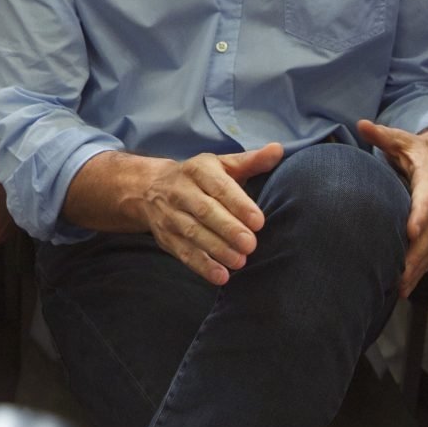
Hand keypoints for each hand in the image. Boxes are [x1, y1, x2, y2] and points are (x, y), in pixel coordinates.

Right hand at [140, 143, 283, 285]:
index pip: (218, 186)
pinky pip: (182, 252)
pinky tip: (220, 276)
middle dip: (227, 228)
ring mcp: (170, 215)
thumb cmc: (199, 178)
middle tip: (251, 244)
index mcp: (197, 170)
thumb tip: (278, 150)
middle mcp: (180, 191)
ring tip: (240, 261)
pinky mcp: (165, 237)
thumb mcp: (222, 165)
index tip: (258, 221)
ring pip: (192, 232)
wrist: (148, 188)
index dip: (238, 203)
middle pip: (204, 210)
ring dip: (216, 249)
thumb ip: (251, 161)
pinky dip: (201, 265)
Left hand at [358, 120, 427, 296]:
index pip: (427, 199)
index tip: (410, 231)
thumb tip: (362, 124)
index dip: (421, 215)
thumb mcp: (400, 139)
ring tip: (398, 286)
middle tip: (398, 273)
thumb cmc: (415, 149)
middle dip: (416, 254)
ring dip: (417, 268)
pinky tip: (404, 286)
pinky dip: (419, 269)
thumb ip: (382, 135)